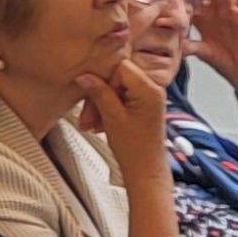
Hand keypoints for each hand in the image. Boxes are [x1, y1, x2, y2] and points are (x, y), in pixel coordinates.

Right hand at [75, 58, 171, 180]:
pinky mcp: (143, 105)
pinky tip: (99, 124)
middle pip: (119, 78)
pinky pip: (122, 98)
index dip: (105, 80)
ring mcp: (149, 97)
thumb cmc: (133, 147)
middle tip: (87, 116)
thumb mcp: (112, 117)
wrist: (145, 169)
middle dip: (101, 94)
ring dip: (101, 104)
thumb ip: (99, 93)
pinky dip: (109, 108)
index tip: (96, 97)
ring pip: (118, 89)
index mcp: (150, 89)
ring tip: (91, 124)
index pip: (122, 67)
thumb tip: (84, 75)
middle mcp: (153, 88)